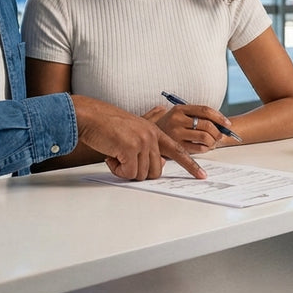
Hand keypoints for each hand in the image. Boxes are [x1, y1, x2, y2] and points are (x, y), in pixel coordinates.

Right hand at [71, 95, 206, 180]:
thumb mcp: (133, 128)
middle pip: (156, 171)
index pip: (178, 150)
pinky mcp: (130, 148)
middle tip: (123, 162)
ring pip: (141, 174)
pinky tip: (110, 157)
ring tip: (114, 155)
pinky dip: (117, 170)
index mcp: (155, 132)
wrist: (90, 117)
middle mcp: (152, 136)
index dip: (190, 165)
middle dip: (138, 172)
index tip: (202, 176)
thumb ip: (148, 137)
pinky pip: (129, 173)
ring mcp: (142, 141)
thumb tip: (160, 150)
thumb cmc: (107, 124)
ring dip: (125, 171)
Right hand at [154, 103, 232, 152]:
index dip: (219, 117)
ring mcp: (176, 133)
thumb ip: (193, 116)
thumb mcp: (175, 115)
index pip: (205, 110)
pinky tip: (203, 148)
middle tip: (220, 136)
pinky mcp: (176, 146)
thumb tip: (219, 122)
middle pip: (207, 124)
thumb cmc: (164, 127)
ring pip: (205, 137)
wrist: (142, 137)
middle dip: (218, 132)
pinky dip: (206, 149)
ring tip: (212, 143)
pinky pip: (199, 148)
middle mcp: (177, 120)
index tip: (227, 123)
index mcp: (179, 109)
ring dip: (213, 141)